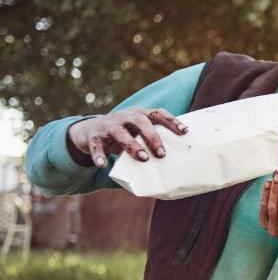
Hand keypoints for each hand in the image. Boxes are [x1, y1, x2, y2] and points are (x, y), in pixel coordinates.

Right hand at [67, 108, 188, 167]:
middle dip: (152, 136)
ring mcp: (108, 125)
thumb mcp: (138, 134)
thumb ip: (151, 143)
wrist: (91, 131)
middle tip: (162, 154)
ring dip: (132, 145)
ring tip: (143, 158)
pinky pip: (96, 145)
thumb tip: (174, 165)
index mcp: (139, 115)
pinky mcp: (93, 136)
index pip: (158, 113)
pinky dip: (99, 154)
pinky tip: (103, 165)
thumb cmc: (125, 135)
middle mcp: (125, 116)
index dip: (171, 121)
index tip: (185, 131)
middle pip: (140, 121)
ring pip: (120, 133)